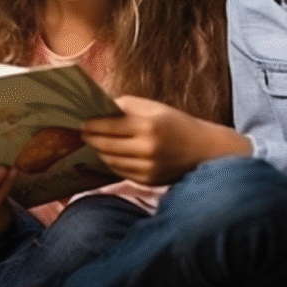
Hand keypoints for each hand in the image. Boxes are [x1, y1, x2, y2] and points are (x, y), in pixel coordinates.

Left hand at [81, 95, 252, 184]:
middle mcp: (147, 149)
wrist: (205, 151)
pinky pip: (121, 171)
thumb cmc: (178, 124)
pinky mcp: (148, 180)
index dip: (92, 124)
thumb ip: (128, 106)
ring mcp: (148, 168)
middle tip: (81, 132)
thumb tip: (100, 108)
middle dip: (91, 138)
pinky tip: (107, 154)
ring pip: (111, 161)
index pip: (110, 126)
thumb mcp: (155, 108)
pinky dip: (111, 162)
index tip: (81, 121)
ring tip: (92, 142)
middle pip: (106, 145)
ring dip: (98, 151)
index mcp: (149, 126)